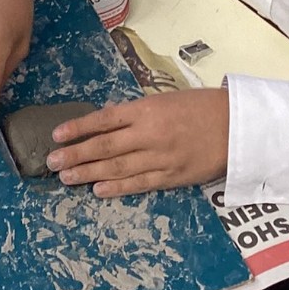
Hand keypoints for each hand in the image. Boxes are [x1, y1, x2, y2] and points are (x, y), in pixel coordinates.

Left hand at [46, 89, 229, 196]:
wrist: (237, 126)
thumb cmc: (201, 106)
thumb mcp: (166, 99)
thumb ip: (137, 111)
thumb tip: (108, 119)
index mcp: (147, 109)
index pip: (104, 119)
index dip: (78, 128)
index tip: (56, 135)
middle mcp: (150, 134)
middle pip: (105, 146)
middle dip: (76, 154)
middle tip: (51, 162)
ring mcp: (160, 158)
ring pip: (117, 168)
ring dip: (89, 173)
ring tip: (66, 177)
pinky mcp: (172, 177)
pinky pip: (139, 184)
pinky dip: (117, 188)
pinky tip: (97, 189)